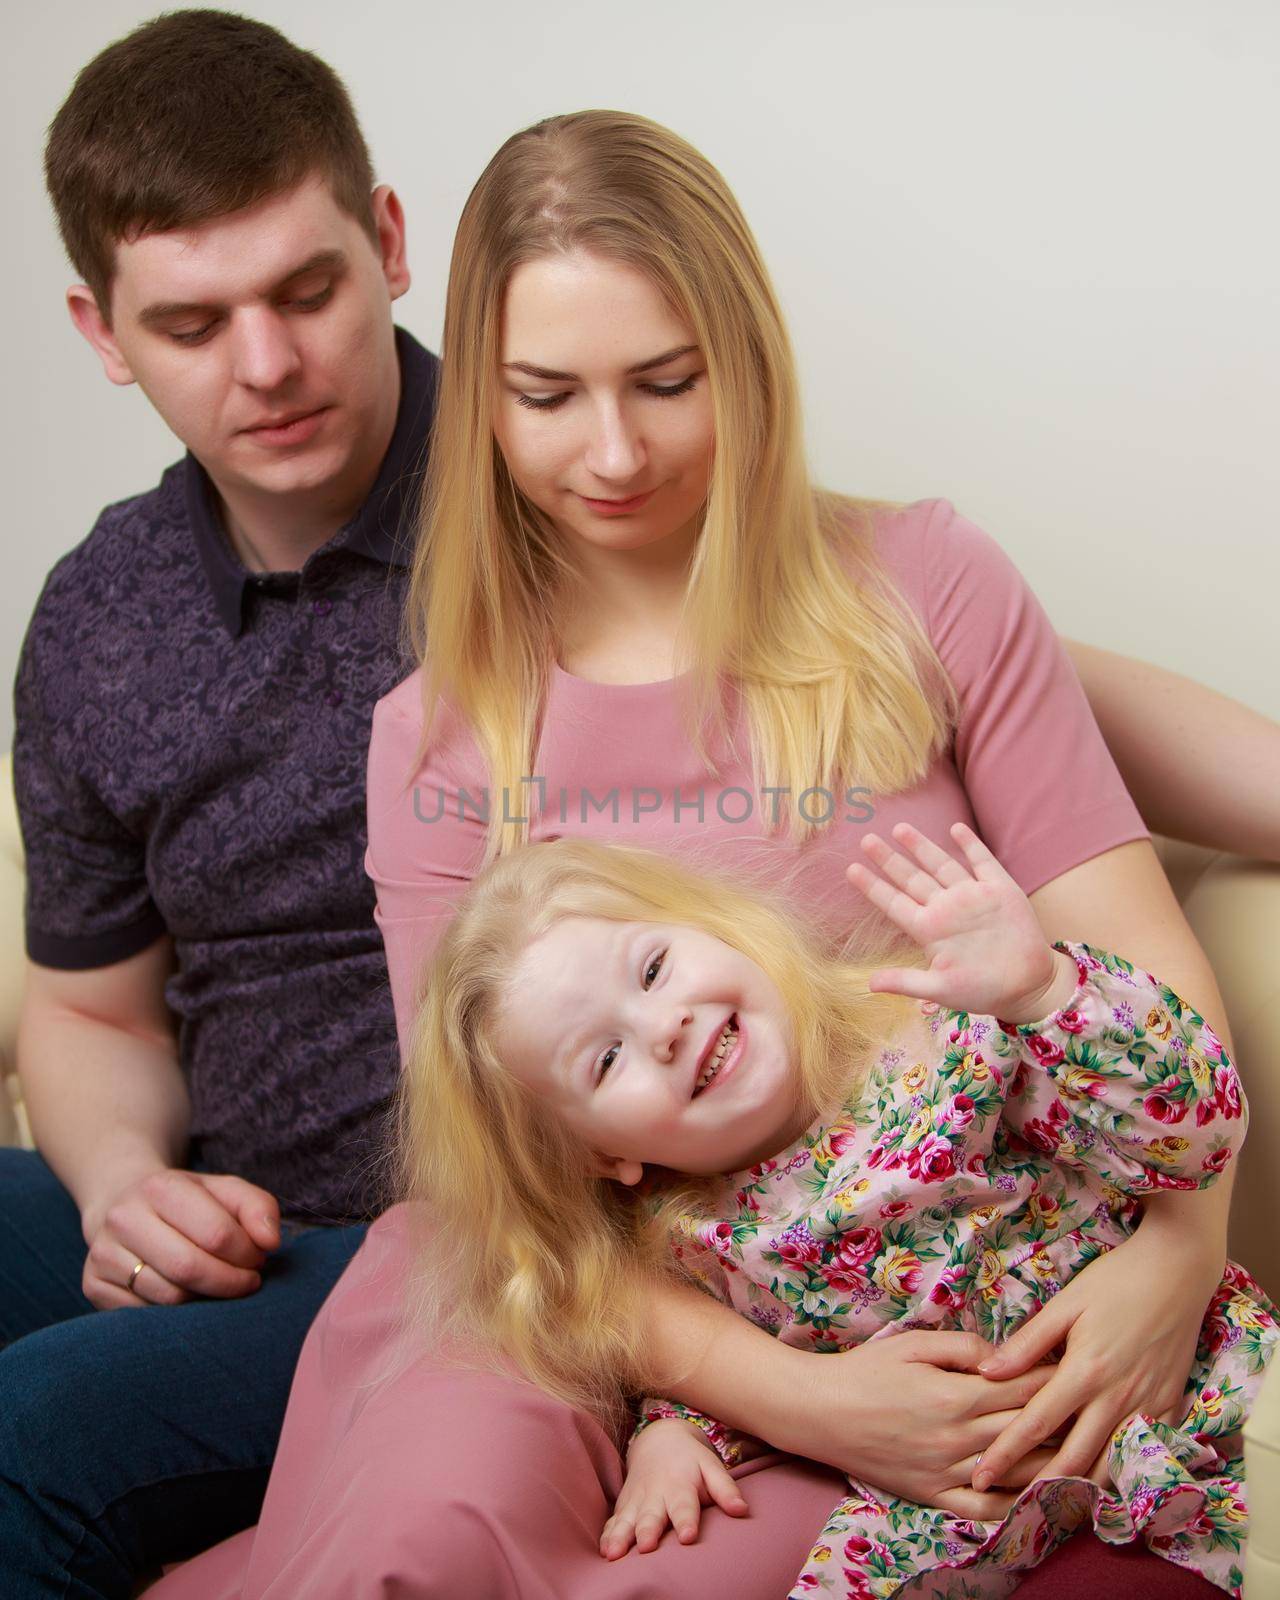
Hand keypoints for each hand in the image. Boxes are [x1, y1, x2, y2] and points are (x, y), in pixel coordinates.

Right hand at [81, 1167, 280, 1309]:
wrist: (122, 1203)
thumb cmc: (186, 1201)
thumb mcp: (224, 1191)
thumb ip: (258, 1208)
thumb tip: (270, 1243)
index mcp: (160, 1187)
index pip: (216, 1233)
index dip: (247, 1254)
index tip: (259, 1259)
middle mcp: (123, 1218)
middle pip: (189, 1268)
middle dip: (230, 1282)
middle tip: (248, 1282)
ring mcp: (103, 1254)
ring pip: (167, 1297)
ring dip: (205, 1299)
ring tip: (219, 1285)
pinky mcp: (92, 1285)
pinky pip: (145, 1314)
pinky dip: (175, 1313)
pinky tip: (187, 1294)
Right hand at [600, 1419, 748, 1559]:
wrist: (659, 1440)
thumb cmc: (691, 1461)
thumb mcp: (711, 1467)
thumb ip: (725, 1489)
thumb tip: (742, 1510)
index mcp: (680, 1485)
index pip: (684, 1506)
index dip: (686, 1521)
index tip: (687, 1536)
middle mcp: (656, 1494)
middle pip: (651, 1515)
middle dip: (648, 1530)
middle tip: (647, 1546)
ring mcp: (637, 1500)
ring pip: (627, 1520)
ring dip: (621, 1536)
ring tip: (614, 1553)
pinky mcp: (624, 1505)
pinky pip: (614, 1520)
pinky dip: (608, 1534)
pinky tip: (604, 1550)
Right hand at [779, 1330, 1060, 1519]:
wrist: (818, 1412)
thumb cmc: (864, 1370)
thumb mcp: (912, 1343)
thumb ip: (964, 1347)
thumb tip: (1004, 1357)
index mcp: (956, 1395)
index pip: (1023, 1388)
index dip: (1055, 1378)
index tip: (1078, 1367)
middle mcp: (959, 1438)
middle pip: (1028, 1429)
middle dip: (1063, 1416)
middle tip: (1092, 1405)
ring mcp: (947, 1471)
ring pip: (1016, 1473)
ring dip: (1052, 1461)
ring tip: (1082, 1451)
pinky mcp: (933, 1495)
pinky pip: (985, 1508)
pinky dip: (1017, 1505)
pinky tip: (1038, 1495)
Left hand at [845, 821, 1077, 1023]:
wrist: (1028, 987)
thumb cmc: (981, 990)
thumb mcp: (940, 990)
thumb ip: (905, 983)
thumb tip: (868, 985)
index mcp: (929, 930)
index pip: (894, 903)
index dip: (873, 886)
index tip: (851, 869)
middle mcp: (946, 908)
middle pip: (912, 878)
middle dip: (889, 859)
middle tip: (866, 839)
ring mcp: (972, 897)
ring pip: (941, 864)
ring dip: (922, 846)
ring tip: (900, 829)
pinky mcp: (1000, 891)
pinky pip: (982, 862)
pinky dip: (970, 846)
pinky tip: (956, 829)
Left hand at [969, 1223, 1212, 1489]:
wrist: (1178, 1272)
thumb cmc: (1116, 1281)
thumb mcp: (1066, 1303)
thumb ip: (1028, 1342)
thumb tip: (987, 1372)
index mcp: (1084, 1371)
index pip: (1036, 1425)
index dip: (1005, 1454)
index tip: (979, 1474)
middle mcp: (1116, 1398)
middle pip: (1072, 1460)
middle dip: (1036, 1486)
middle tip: (1004, 1500)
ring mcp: (1146, 1408)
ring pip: (1107, 1465)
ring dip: (1075, 1486)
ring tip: (1042, 1499)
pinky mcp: (1167, 1409)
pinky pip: (1136, 1453)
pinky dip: (1111, 1470)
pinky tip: (1090, 1476)